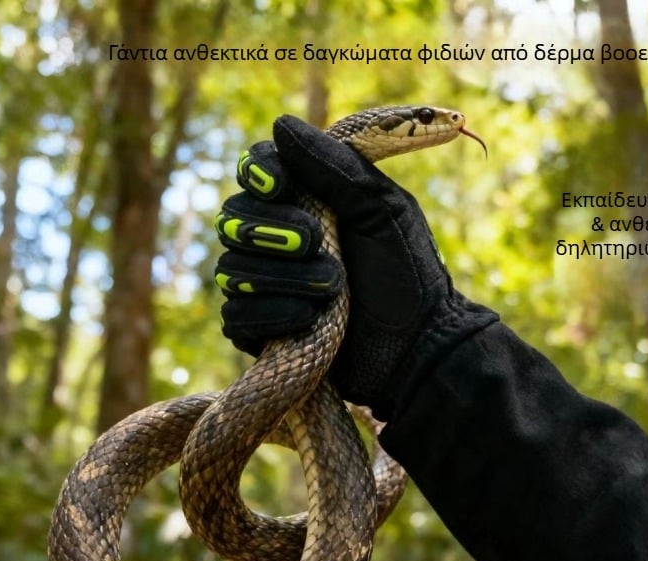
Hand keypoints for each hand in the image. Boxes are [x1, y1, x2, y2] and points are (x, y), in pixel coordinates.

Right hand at [215, 115, 495, 417]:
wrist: (416, 348)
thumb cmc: (408, 276)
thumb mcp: (382, 212)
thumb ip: (337, 168)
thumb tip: (280, 124)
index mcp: (308, 203)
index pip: (256, 172)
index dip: (259, 174)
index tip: (281, 185)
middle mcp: (280, 240)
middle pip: (234, 218)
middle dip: (274, 230)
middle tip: (319, 244)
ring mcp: (267, 286)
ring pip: (231, 266)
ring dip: (282, 276)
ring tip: (332, 290)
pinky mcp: (262, 330)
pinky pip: (235, 314)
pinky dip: (269, 313)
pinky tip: (307, 319)